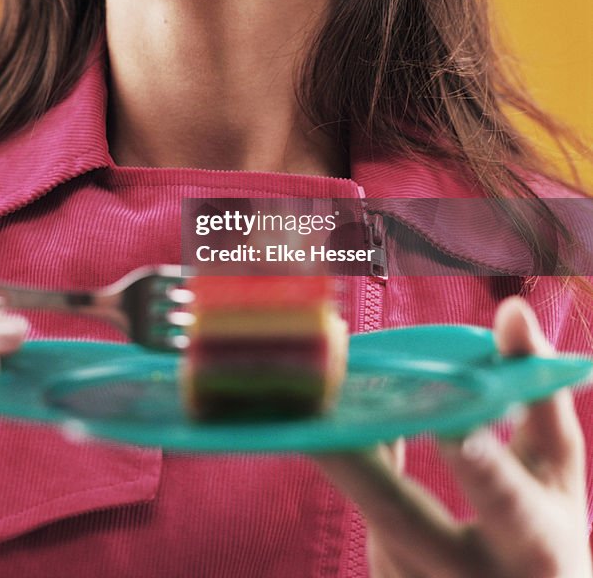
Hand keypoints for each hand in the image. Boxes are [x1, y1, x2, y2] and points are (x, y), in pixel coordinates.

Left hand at [316, 297, 592, 576]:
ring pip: (367, 512)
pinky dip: (345, 462)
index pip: (509, 507)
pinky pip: (360, 512)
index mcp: (533, 545)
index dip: (486, 472)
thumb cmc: (546, 517)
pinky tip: (323, 420)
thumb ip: (534, 386)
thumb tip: (512, 307)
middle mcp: (469, 576)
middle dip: (357, 464)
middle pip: (403, 520)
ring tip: (304, 393)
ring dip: (336, 452)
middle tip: (312, 408)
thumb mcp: (554, 464)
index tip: (457, 434)